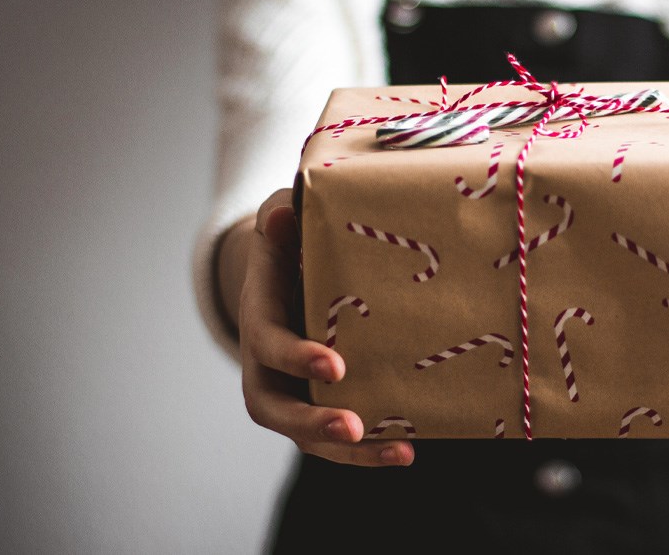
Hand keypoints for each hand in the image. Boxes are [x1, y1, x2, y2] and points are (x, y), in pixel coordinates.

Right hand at [237, 189, 414, 465]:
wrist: (287, 272)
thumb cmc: (290, 243)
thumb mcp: (282, 220)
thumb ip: (282, 218)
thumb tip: (283, 215)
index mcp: (260, 320)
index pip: (269, 345)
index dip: (297, 357)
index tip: (335, 365)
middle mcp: (267, 367)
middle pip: (276, 410)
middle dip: (313, 422)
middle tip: (352, 426)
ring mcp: (292, 392)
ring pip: (307, 436)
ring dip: (350, 452)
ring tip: (399, 452)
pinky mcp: (319, 405)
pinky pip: (337, 439)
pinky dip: (369, 450)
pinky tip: (409, 449)